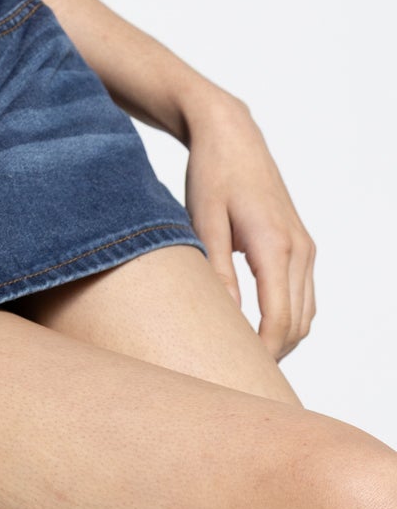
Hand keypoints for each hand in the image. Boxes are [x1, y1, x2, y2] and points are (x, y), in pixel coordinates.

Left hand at [182, 92, 315, 358]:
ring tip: (243, 355)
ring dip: (282, 338)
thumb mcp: (203, 222)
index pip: (279, 318)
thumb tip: (224, 317)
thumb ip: (216, 271)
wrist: (232, 136)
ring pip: (306, 313)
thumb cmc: (212, 175)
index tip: (238, 372)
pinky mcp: (302, 245)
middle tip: (234, 372)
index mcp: (275, 245)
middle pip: (297, 323)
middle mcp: (299, 249)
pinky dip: (287, 318)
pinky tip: (256, 327)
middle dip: (272, 353)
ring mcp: (305, 248)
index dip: (262, 352)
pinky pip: (303, 295)